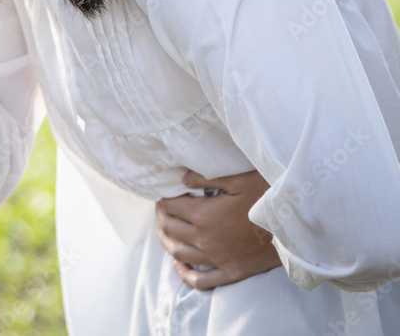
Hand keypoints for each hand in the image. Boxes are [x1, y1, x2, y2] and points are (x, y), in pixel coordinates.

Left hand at [155, 169, 281, 289]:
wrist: (297, 225)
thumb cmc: (269, 196)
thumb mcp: (238, 179)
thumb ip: (206, 178)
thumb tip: (182, 179)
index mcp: (203, 216)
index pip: (172, 207)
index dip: (164, 200)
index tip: (163, 196)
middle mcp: (205, 240)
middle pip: (171, 229)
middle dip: (162, 218)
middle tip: (162, 211)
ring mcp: (218, 259)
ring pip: (180, 254)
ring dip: (166, 242)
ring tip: (162, 232)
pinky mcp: (232, 272)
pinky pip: (202, 281)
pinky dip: (186, 275)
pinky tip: (179, 267)